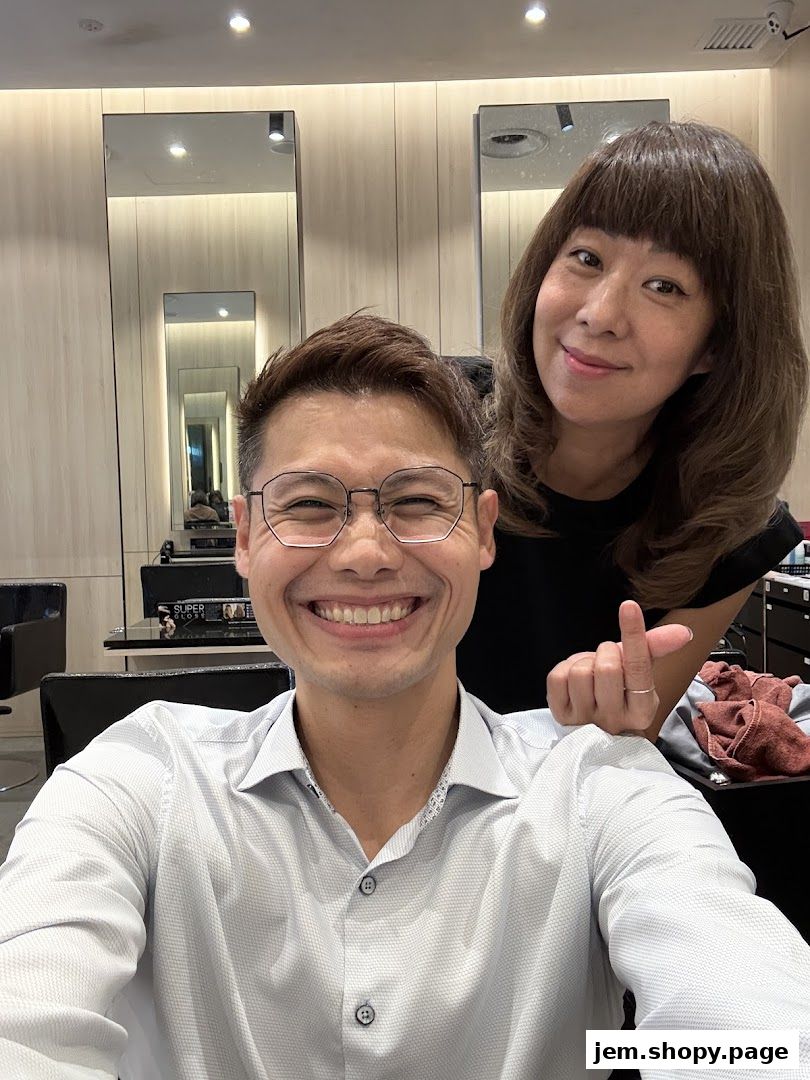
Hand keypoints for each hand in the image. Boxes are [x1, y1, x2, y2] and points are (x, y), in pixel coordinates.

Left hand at [546, 600, 692, 733]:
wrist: (597, 725)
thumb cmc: (622, 693)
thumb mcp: (641, 673)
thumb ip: (656, 647)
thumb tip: (684, 632)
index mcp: (642, 710)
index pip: (639, 667)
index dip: (634, 634)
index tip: (629, 606)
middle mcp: (615, 719)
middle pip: (607, 668)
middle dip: (606, 652)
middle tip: (608, 659)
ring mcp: (586, 720)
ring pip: (580, 672)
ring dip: (584, 662)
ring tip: (591, 672)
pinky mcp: (561, 715)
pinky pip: (558, 677)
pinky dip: (565, 668)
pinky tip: (574, 678)